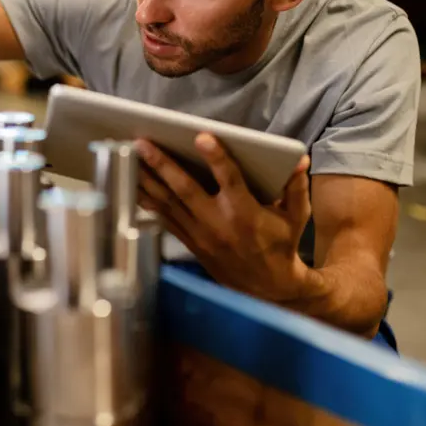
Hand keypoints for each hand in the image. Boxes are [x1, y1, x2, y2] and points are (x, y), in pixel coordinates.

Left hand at [135, 133, 312, 302]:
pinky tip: (131, 182)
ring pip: (167, 202)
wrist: (267, 288)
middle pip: (185, 189)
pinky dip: (146, 199)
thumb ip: (296, 187)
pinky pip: (163, 217)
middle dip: (162, 164)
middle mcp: (218, 223)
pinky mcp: (189, 241)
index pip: (230, 180)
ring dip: (145, 178)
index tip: (202, 137)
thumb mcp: (296, 217)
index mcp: (246, 213)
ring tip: (127, 154)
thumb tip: (298, 159)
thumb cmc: (282, 245)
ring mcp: (199, 234)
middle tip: (142, 142)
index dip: (217, 158)